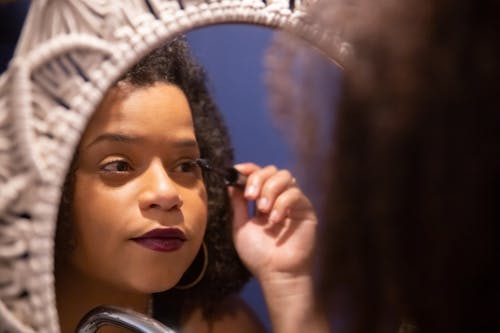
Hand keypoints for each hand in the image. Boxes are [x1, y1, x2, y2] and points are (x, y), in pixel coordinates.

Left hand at [230, 163, 317, 282]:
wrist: (276, 273)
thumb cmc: (258, 254)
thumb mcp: (240, 225)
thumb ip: (236, 203)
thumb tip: (231, 182)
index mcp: (262, 199)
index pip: (258, 173)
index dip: (248, 169)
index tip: (236, 172)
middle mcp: (279, 197)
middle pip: (272, 170)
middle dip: (258, 179)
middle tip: (251, 198)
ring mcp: (293, 202)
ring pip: (285, 176)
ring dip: (270, 189)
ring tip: (262, 210)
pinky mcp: (306, 209)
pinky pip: (295, 193)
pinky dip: (282, 203)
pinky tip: (275, 219)